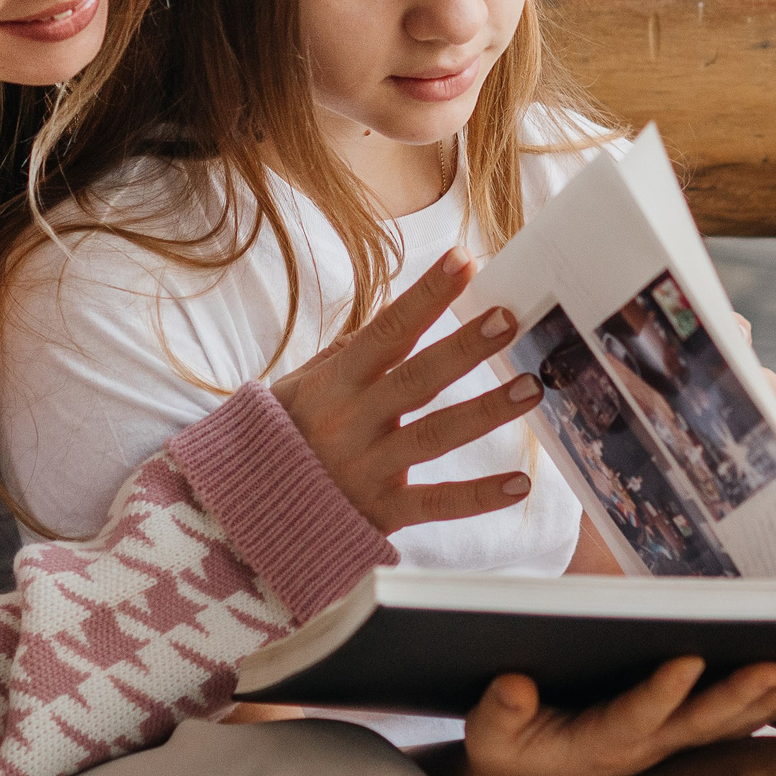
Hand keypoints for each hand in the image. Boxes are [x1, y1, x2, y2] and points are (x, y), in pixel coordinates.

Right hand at [269, 247, 542, 534]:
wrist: (245, 511)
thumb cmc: (282, 436)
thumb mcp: (301, 386)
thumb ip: (350, 352)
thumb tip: (399, 311)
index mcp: (333, 384)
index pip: (387, 331)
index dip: (425, 297)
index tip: (463, 261)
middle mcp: (350, 423)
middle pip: (416, 379)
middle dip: (464, 348)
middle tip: (509, 319)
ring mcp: (366, 469)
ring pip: (434, 436)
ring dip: (485, 412)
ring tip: (530, 388)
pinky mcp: (380, 514)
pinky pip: (435, 504)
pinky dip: (478, 497)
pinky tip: (520, 483)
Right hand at [448, 659, 775, 775]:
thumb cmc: (510, 754)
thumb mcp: (490, 734)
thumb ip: (501, 710)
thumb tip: (516, 684)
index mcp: (597, 742)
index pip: (634, 716)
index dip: (662, 691)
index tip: (688, 659)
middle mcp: (640, 747)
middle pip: (697, 724)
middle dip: (739, 694)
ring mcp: (661, 748)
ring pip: (721, 727)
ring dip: (764, 705)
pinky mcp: (670, 742)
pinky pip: (724, 729)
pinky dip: (761, 713)